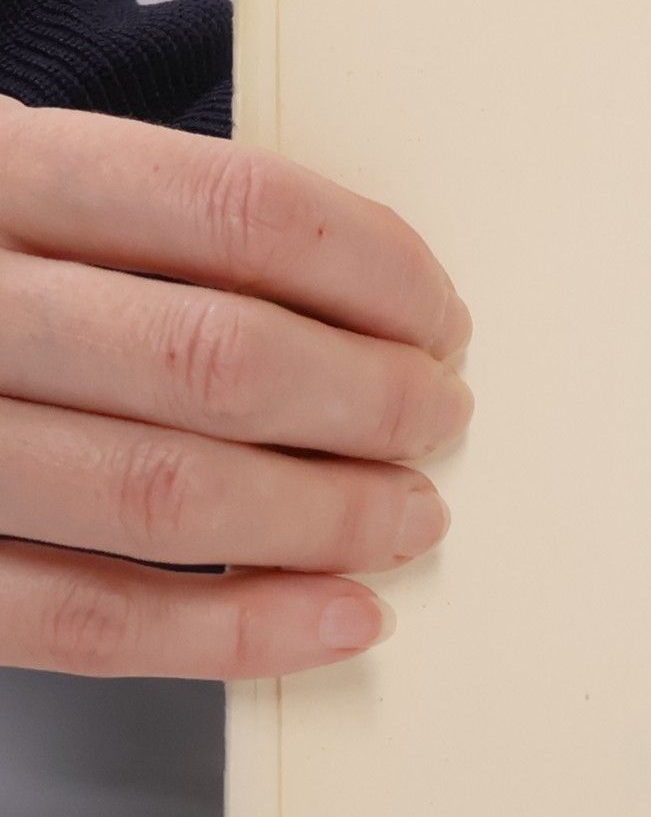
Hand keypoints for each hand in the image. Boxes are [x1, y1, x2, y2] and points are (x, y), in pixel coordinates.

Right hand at [0, 97, 471, 678]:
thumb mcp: (18, 184)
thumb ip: (155, 226)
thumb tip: (373, 306)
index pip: (238, 211)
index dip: (375, 271)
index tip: (441, 317)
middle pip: (218, 359)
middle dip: (372, 404)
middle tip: (441, 421)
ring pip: (166, 496)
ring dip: (327, 518)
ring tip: (409, 517)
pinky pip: (86, 619)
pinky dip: (235, 632)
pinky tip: (334, 619)